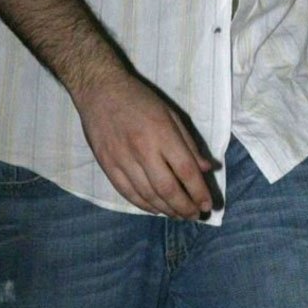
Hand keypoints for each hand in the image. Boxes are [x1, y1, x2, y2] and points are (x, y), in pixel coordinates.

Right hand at [74, 70, 216, 218]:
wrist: (100, 91)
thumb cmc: (140, 99)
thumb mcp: (171, 114)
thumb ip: (188, 143)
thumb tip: (207, 168)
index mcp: (162, 133)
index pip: (185, 170)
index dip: (198, 191)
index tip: (207, 205)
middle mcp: (142, 149)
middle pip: (167, 188)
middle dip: (184, 207)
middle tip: (195, 216)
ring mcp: (122, 160)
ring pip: (147, 195)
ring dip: (166, 210)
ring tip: (179, 215)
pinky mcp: (107, 166)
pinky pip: (128, 193)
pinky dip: (144, 205)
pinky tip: (156, 209)